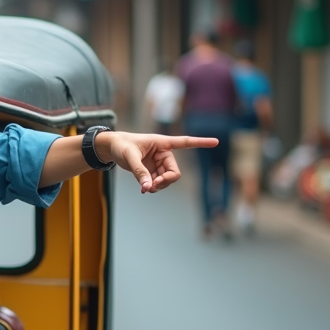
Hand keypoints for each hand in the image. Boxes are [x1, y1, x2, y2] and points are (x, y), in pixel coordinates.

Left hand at [99, 132, 218, 193]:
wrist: (112, 148)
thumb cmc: (121, 146)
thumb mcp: (129, 157)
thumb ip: (138, 171)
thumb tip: (147, 187)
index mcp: (162, 143)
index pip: (185, 142)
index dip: (201, 142)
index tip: (216, 142)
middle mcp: (163, 154)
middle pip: (174, 173)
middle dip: (165, 182)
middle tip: (152, 186)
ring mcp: (158, 164)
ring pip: (166, 180)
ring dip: (158, 186)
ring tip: (144, 187)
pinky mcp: (152, 172)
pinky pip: (158, 184)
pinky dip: (152, 187)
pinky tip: (143, 188)